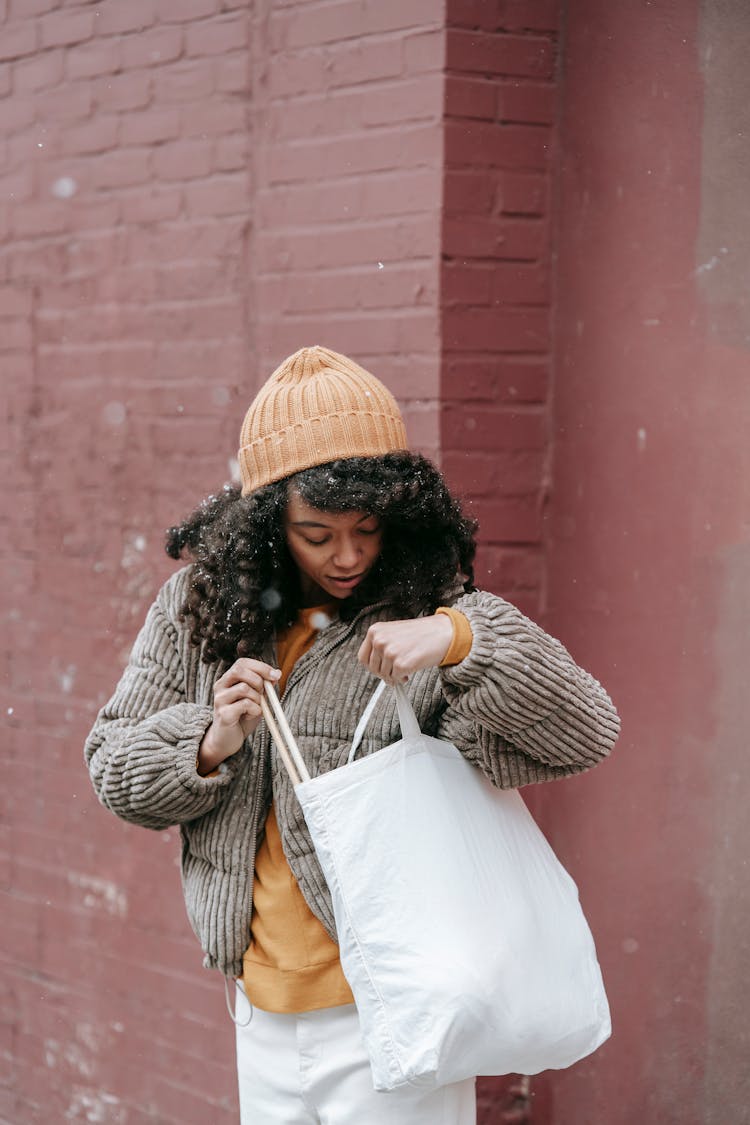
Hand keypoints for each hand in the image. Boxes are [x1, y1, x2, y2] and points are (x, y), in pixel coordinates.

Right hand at [198, 659, 280, 775]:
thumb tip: (277, 674)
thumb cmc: (242, 717)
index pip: (242, 662)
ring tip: (256, 708)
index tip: (276, 675)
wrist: (227, 740)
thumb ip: (264, 686)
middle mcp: (220, 686)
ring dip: (257, 698)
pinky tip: (251, 716)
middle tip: (263, 693)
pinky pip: (245, 704)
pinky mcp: (223, 714)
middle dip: (258, 680)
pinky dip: (255, 710)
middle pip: (239, 670)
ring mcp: (219, 700)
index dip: (260, 666)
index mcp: (228, 679)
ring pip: (244, 688)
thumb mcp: (256, 698)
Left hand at [357, 615, 452, 684]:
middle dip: (383, 673)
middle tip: (394, 671)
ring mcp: (390, 652)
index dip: (372, 666)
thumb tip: (376, 664)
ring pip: (384, 675)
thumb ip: (382, 644)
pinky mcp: (401, 664)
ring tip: (405, 669)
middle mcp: (379, 640)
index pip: (363, 657)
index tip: (380, 668)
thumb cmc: (423, 632)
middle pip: (372, 668)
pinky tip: (409, 672)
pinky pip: (396, 679)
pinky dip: (402, 679)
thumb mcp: (394, 632)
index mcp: (375, 630)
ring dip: (394, 676)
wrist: (443, 632)